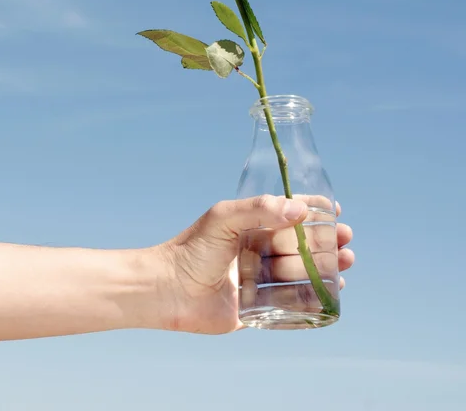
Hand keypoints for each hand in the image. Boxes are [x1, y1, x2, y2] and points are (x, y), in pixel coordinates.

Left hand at [157, 195, 353, 333]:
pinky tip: (334, 289)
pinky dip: (316, 295)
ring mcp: (261, 278)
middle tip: (346, 239)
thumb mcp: (223, 218)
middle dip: (325, 239)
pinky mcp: (261, 306)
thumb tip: (300, 209)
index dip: (313, 212)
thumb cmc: (193, 250)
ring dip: (326, 265)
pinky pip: (294, 300)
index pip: (288, 214)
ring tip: (346, 261)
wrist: (169, 290)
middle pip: (300, 243)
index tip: (336, 211)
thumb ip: (259, 208)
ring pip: (302, 270)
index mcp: (250, 226)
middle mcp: (258, 250)